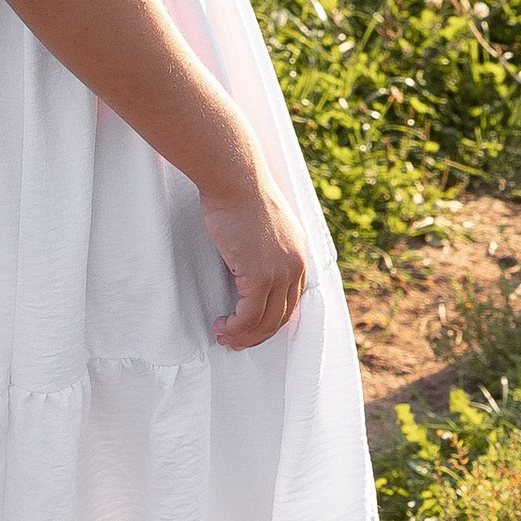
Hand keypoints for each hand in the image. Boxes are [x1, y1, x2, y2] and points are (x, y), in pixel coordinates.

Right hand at [198, 162, 309, 348]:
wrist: (236, 180)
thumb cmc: (240, 195)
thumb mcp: (263, 225)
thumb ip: (264, 248)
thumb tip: (246, 267)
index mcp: (299, 253)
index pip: (292, 299)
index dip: (272, 319)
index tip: (252, 326)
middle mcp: (295, 266)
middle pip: (281, 316)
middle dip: (257, 334)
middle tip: (235, 340)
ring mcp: (280, 272)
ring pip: (265, 321)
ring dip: (244, 336)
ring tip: (225, 337)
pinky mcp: (260, 276)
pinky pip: (248, 316)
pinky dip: (235, 327)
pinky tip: (222, 326)